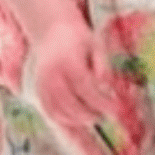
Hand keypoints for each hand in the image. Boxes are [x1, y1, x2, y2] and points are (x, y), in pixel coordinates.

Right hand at [30, 15, 113, 136]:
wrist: (52, 30)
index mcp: (68, 60)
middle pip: (71, 103)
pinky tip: (77, 123)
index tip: (115, 109)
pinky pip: (50, 112)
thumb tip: (105, 87)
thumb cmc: (79, 38)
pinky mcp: (39, 90)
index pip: (85, 87)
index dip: (101, 102)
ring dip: (78, 121)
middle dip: (91, 114)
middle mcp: (52, 73)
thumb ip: (102, 65)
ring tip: (93, 117)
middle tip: (105, 115)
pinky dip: (63, 121)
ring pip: (59, 112)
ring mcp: (43, 83)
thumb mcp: (96, 45)